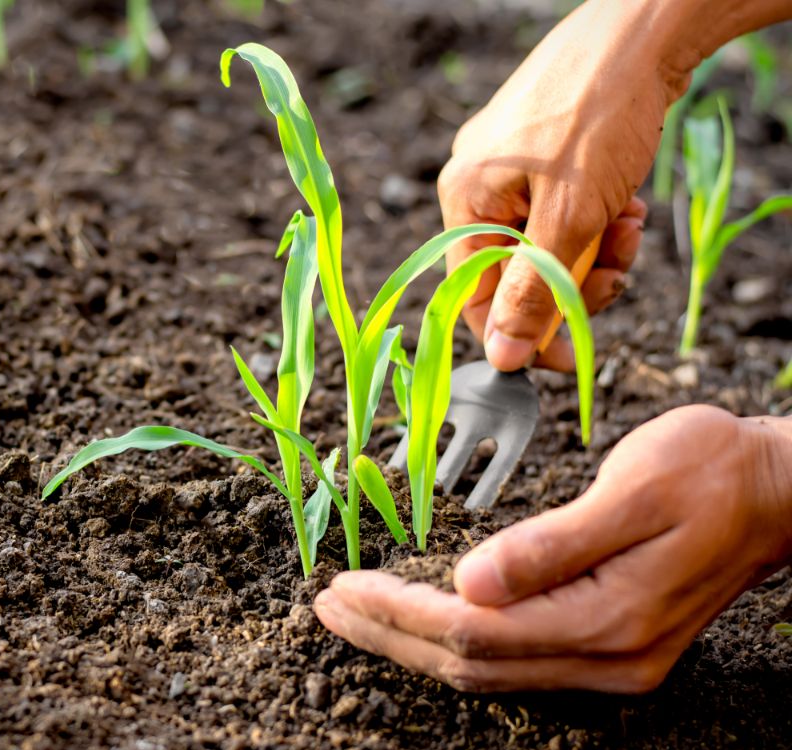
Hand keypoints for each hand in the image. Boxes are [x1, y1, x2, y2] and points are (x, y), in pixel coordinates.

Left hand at [314, 406, 791, 691]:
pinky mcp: (611, 650)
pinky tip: (421, 621)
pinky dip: (456, 643)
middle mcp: (608, 657)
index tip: (344, 585)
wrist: (778, 491)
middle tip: (327, 605)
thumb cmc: (709, 471)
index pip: (476, 631)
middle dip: (391, 635)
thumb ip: (551, 544)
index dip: (401, 612)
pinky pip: (514, 662)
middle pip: (472, 663)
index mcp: (610, 617)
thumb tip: (469, 581)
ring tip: (355, 613)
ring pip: (489, 671)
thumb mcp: (633, 489)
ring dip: (414, 643)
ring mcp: (612, 663)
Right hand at [438, 2, 686, 371]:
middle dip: (571, 282)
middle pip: (515, 273)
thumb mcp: (569, 218)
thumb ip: (533, 293)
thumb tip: (503, 359)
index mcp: (463, 200)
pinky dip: (596, 218)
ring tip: (629, 223)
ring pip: (545, 244)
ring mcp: (508, 166)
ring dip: (593, 250)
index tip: (570, 355)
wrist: (645, 26)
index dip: (520, 334)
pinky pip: (562, 210)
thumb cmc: (601, 114)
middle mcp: (475, 184)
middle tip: (617, 272)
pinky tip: (626, 200)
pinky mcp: (543, 152)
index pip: (474, 297)